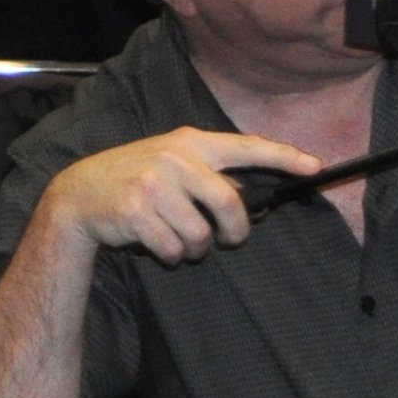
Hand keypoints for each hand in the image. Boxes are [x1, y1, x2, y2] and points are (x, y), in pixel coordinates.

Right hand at [45, 129, 319, 265]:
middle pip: (230, 204)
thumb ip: (207, 173)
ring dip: (194, 247)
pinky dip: (170, 256)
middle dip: (235, 231)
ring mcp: (154, 184)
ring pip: (201, 235)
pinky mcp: (136, 212)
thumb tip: (245, 202)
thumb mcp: (171, 162)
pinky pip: (174, 250)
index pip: (246, 146)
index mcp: (189, 142)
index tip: (315, 167)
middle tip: (229, 239)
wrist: (81, 192)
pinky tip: (154, 242)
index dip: (283, 156)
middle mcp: (174, 158)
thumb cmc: (137, 178)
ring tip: (175, 237)